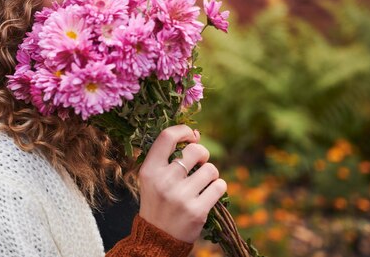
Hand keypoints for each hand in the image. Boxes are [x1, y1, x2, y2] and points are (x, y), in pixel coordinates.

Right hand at [137, 125, 226, 242]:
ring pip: (210, 169)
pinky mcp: (197, 210)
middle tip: (199, 164)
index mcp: (150, 170)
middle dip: (203, 154)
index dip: (184, 131)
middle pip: (195, 150)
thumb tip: (196, 134)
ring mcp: (181, 196)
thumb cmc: (158, 202)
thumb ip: (168, 156)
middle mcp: (164, 181)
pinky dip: (218, 187)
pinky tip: (209, 194)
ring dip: (211, 174)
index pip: (167, 136)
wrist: (157, 238)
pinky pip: (219, 186)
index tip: (191, 136)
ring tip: (203, 183)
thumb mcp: (153, 178)